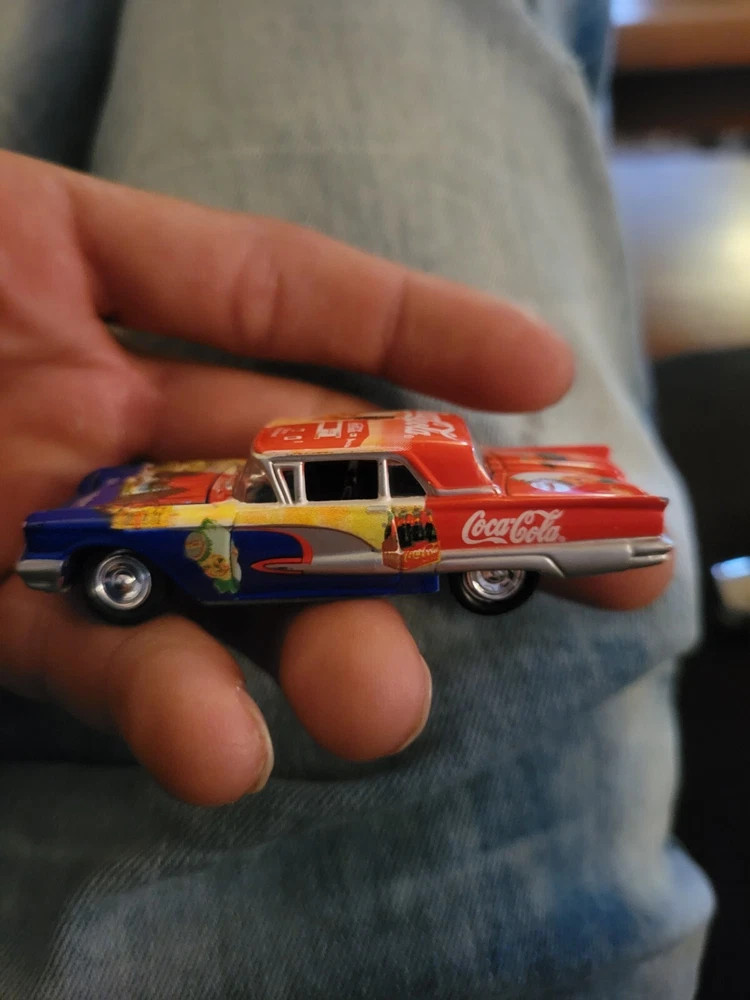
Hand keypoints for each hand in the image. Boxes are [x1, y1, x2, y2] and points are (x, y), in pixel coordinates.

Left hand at [0, 151, 669, 804]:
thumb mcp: (25, 222)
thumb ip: (165, 268)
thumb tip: (405, 307)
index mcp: (94, 287)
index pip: (280, 301)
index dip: (411, 326)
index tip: (538, 376)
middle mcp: (88, 415)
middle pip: (272, 473)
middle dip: (400, 534)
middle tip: (512, 587)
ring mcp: (38, 521)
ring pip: (200, 589)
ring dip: (302, 645)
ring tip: (379, 707)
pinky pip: (79, 658)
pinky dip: (158, 700)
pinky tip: (226, 751)